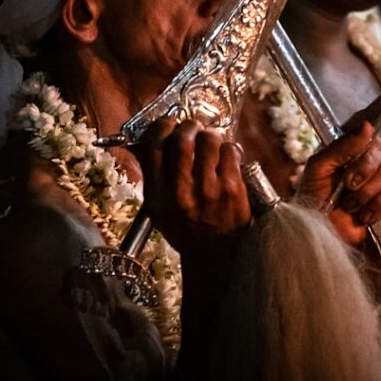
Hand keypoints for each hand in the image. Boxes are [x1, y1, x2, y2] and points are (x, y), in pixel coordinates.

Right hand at [136, 118, 250, 256]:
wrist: (216, 256)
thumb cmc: (187, 229)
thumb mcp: (159, 209)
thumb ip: (154, 176)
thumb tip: (147, 140)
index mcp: (158, 196)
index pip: (154, 147)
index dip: (161, 127)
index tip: (168, 124)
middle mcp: (181, 193)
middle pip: (182, 139)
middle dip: (188, 126)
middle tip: (193, 128)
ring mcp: (209, 190)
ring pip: (209, 140)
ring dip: (210, 134)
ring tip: (211, 141)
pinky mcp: (233, 189)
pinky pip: (231, 151)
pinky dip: (229, 148)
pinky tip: (226, 156)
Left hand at [298, 122, 380, 244]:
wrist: (318, 230)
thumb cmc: (313, 198)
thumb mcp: (319, 168)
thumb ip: (341, 147)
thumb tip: (367, 126)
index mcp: (348, 152)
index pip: (368, 133)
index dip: (373, 132)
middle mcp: (365, 163)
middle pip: (380, 149)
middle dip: (363, 168)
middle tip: (347, 184)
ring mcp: (377, 183)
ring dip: (366, 192)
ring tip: (349, 205)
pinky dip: (377, 205)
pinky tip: (362, 215)